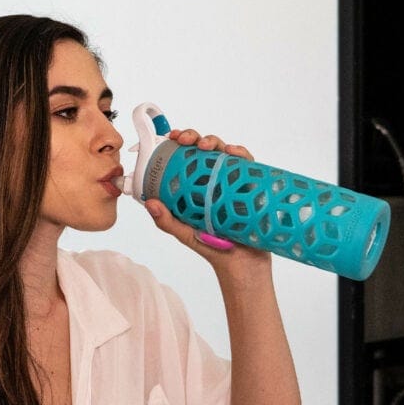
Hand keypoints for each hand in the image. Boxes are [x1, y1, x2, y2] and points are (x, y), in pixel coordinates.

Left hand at [143, 129, 271, 280]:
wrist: (243, 267)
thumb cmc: (214, 249)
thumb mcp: (185, 233)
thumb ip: (167, 221)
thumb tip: (149, 203)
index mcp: (199, 187)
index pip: (189, 158)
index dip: (181, 143)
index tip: (172, 138)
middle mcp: (217, 181)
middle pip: (207, 150)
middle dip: (195, 137)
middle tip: (184, 140)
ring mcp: (236, 183)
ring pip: (226, 153)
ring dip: (215, 142)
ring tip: (205, 146)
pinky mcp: (253, 187)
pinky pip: (249, 166)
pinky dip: (241, 155)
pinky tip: (232, 153)